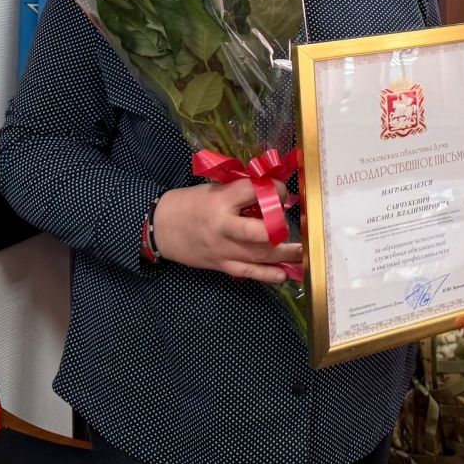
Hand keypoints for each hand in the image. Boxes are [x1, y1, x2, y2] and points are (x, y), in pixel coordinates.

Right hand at [153, 180, 302, 280]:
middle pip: (258, 232)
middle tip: (294, 225)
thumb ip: (239, 191)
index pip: (252, 192)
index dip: (273, 189)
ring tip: (302, 252)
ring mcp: (223, 249)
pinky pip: (248, 272)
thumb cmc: (189, 204)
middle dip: (281, 229)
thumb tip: (270, 192)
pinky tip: (284, 274)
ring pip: (258, 254)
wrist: (161, 228)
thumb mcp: (213, 189)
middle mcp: (223, 226)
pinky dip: (267, 274)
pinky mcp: (221, 265)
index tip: (282, 191)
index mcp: (220, 200)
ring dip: (284, 254)